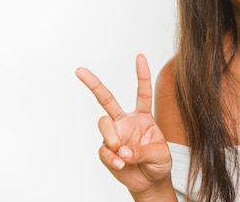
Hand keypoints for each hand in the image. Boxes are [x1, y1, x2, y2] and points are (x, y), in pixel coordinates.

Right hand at [76, 54, 171, 195]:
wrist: (150, 182)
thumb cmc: (158, 163)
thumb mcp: (160, 154)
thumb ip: (142, 150)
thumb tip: (122, 150)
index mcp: (143, 116)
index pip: (142, 92)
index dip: (141, 75)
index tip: (140, 56)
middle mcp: (125, 121)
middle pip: (107, 99)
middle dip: (93, 84)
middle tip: (79, 70)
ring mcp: (114, 135)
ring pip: (103, 124)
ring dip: (113, 138)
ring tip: (123, 154)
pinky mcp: (106, 151)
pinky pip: (104, 150)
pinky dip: (112, 159)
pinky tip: (121, 164)